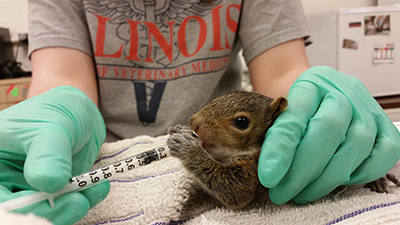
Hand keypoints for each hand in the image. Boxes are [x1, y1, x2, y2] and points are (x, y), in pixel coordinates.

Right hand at [0, 86, 109, 223]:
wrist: (78, 113)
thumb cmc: (57, 112)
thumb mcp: (50, 127)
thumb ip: (48, 154)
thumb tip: (48, 183)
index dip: (17, 207)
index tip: (44, 201)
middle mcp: (5, 180)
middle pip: (20, 213)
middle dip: (50, 213)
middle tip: (77, 202)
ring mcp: (29, 190)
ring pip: (44, 215)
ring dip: (70, 210)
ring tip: (90, 191)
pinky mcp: (52, 196)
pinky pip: (65, 210)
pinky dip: (83, 203)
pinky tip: (97, 188)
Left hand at [258, 66, 399, 204]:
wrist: (317, 96)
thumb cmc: (297, 107)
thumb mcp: (277, 112)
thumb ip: (275, 134)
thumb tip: (270, 169)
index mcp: (311, 82)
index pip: (295, 115)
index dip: (281, 149)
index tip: (269, 176)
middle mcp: (344, 90)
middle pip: (329, 129)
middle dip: (303, 169)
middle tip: (282, 191)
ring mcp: (368, 108)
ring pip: (356, 145)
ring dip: (327, 178)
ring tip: (303, 193)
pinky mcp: (385, 127)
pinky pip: (384, 154)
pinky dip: (361, 174)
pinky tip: (336, 182)